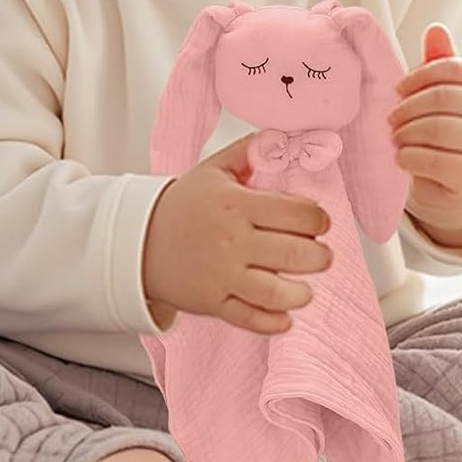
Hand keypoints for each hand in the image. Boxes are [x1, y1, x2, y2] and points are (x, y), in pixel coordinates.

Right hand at [142, 134, 333, 334]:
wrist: (139, 240)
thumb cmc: (183, 205)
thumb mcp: (213, 170)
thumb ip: (248, 151)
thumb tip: (280, 138)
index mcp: (236, 205)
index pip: (293, 213)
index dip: (317, 219)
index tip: (320, 223)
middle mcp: (231, 241)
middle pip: (292, 254)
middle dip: (319, 257)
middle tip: (322, 256)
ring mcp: (221, 274)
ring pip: (273, 292)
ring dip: (300, 294)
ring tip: (306, 289)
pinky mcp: (212, 302)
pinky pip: (247, 318)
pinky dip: (271, 323)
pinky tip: (286, 317)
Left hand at [388, 23, 461, 242]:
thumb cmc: (453, 134)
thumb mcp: (450, 99)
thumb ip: (442, 66)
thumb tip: (435, 28)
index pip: (457, 68)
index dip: (422, 74)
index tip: (399, 88)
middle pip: (444, 97)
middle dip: (408, 106)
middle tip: (390, 117)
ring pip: (437, 128)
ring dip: (406, 132)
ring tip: (395, 137)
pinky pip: (433, 160)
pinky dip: (409, 156)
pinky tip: (402, 157)